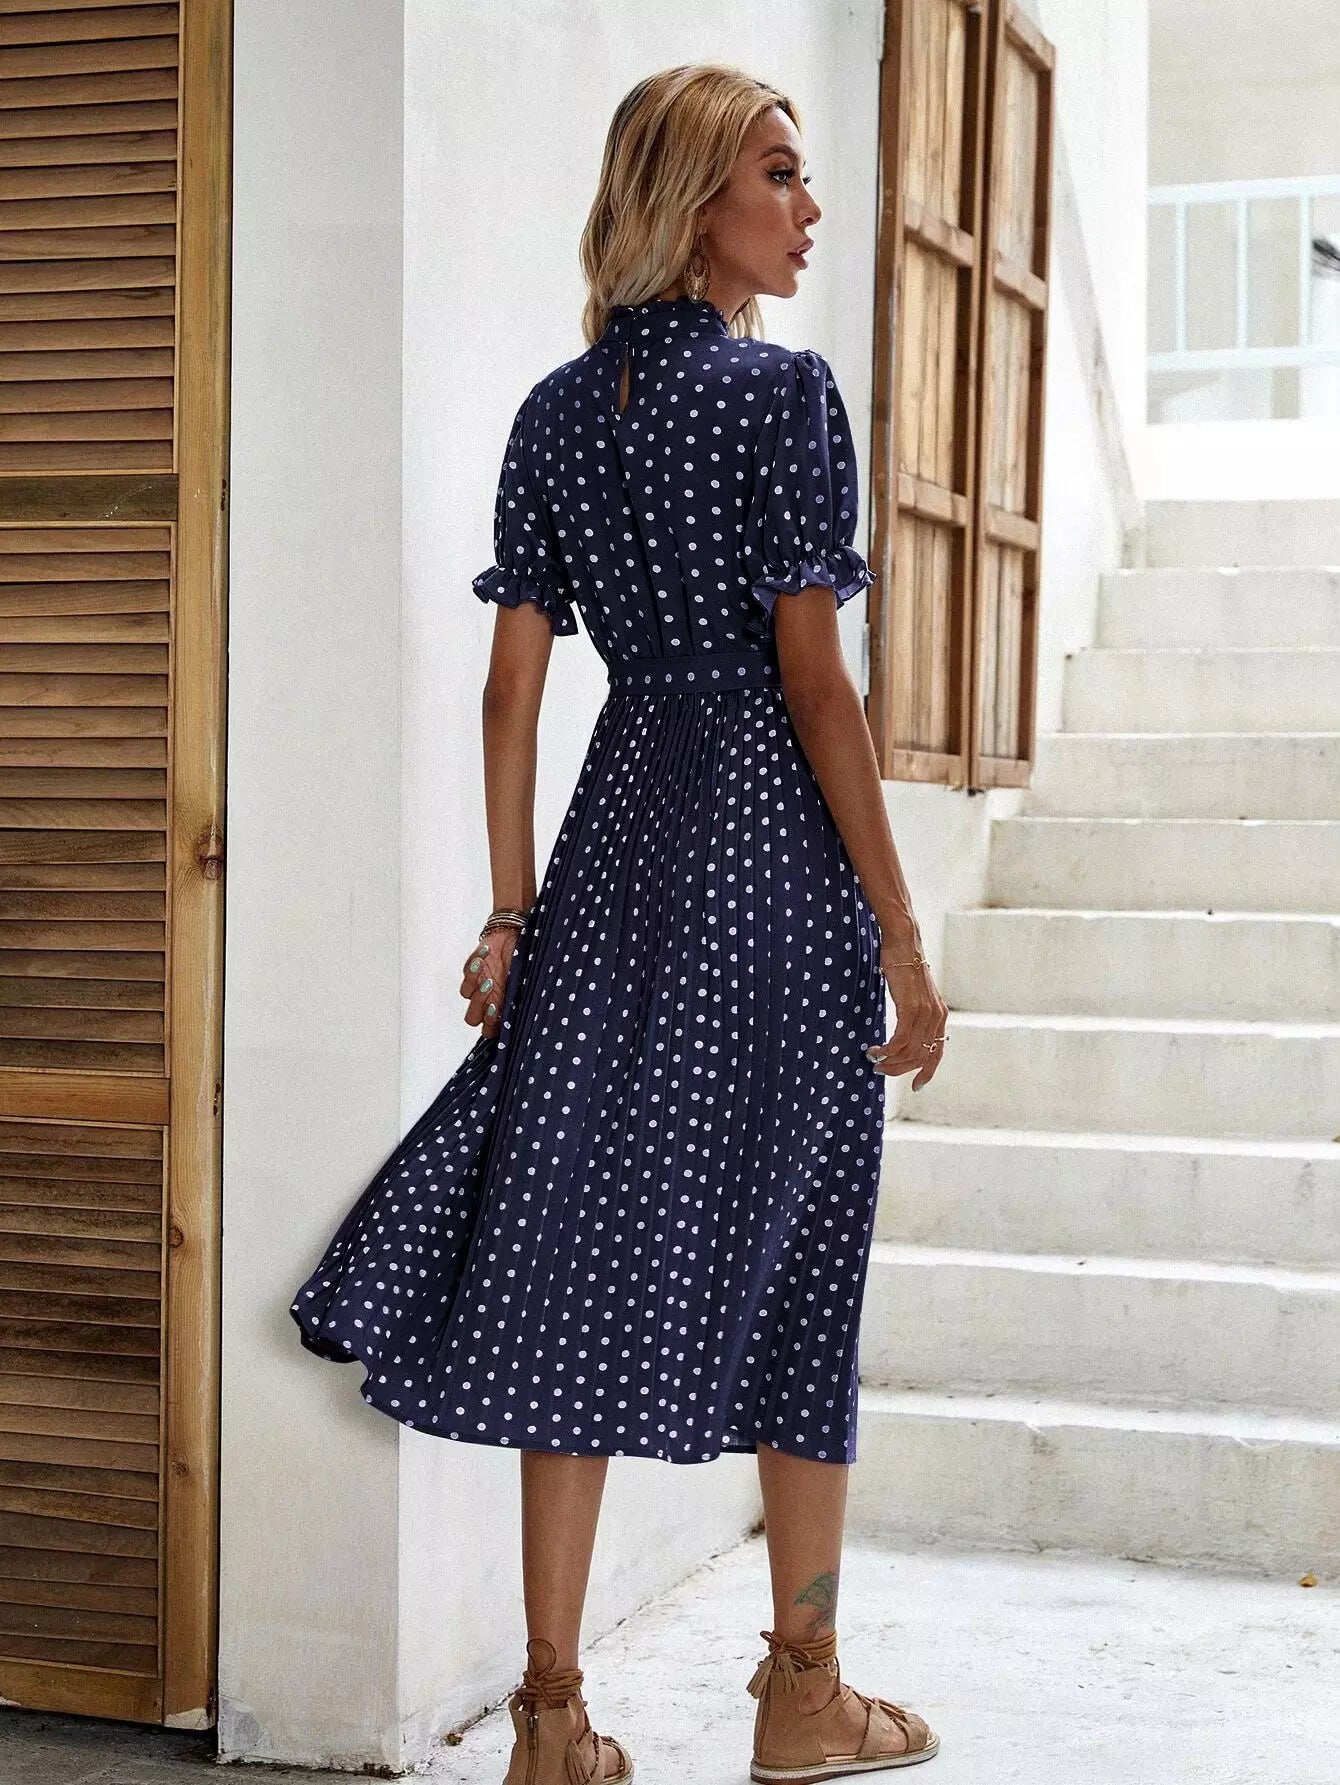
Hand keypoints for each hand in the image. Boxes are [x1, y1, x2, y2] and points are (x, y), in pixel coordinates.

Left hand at [460, 928, 518, 1040]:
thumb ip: (524, 998)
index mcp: (504, 1008)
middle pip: (473, 1018)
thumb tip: (526, 1010)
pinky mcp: (471, 970)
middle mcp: (489, 1000)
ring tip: (488, 977)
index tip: (499, 1010)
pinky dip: (474, 968)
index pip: (491, 1030)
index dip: (492, 1024)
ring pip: (467, 997)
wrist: (517, 935)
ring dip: (477, 988)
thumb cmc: (528, 960)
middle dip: (480, 1007)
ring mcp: (478, 986)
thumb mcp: (529, 981)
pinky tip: (486, 957)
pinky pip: (466, 975)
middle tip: (491, 995)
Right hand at [866, 945, 948, 1090]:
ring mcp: (925, 1014)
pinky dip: (886, 1050)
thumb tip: (903, 1034)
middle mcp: (936, 1017)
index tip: (916, 1087)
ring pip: (908, 1051)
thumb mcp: (913, 995)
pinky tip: (874, 1050)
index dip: (927, 1072)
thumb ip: (914, 1014)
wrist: (903, 945)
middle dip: (899, 1069)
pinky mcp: (911, 1009)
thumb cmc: (902, 968)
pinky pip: (899, 1040)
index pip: (937, 1053)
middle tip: (880, 1070)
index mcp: (939, 1016)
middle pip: (920, 1057)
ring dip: (889, 1061)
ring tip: (873, 1060)